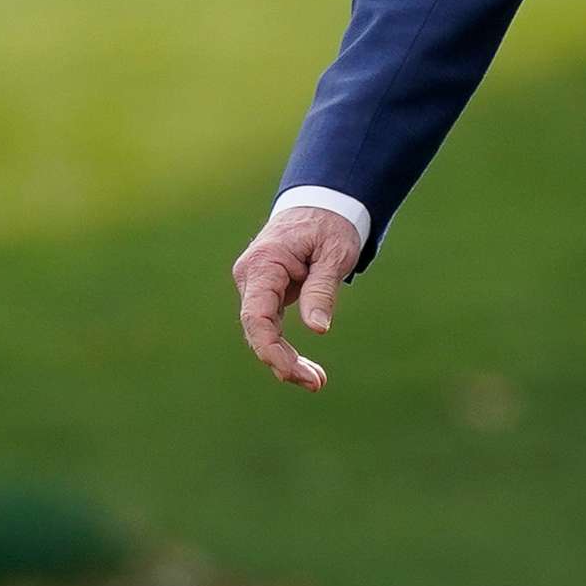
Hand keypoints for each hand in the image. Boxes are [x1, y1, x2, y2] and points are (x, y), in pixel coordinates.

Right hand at [232, 205, 360, 392]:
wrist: (320, 203)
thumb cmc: (330, 224)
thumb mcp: (335, 254)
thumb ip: (322, 290)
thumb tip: (317, 330)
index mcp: (264, 263)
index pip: (257, 316)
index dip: (271, 349)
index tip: (296, 372)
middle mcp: (251, 275)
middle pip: (257, 330)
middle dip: (282, 361)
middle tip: (317, 383)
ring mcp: (255, 285)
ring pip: (261, 332)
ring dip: (284, 359)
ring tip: (317, 380)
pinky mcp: (264, 292)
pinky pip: (269, 325)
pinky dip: (284, 347)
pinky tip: (305, 368)